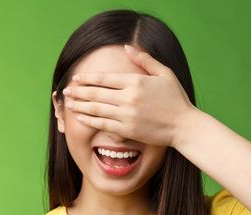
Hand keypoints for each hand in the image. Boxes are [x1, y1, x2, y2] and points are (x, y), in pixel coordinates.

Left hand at [62, 44, 198, 146]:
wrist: (184, 125)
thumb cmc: (175, 98)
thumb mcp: (164, 73)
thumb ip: (145, 60)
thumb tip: (128, 47)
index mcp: (136, 82)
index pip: (105, 78)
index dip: (88, 78)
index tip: (76, 78)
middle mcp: (129, 98)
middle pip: (96, 93)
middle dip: (78, 91)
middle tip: (66, 90)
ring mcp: (127, 115)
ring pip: (96, 109)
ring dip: (80, 105)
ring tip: (69, 103)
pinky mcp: (127, 130)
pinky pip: (103, 124)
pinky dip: (89, 120)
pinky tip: (80, 117)